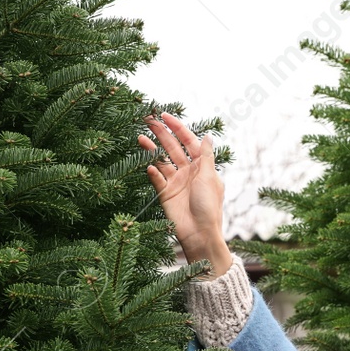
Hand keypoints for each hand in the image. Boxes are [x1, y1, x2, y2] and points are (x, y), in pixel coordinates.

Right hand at [138, 112, 231, 274]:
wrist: (200, 234)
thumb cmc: (209, 206)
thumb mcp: (209, 177)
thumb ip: (205, 156)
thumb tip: (208, 136)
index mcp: (201, 167)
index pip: (188, 141)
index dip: (178, 128)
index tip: (165, 116)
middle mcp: (188, 172)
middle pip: (172, 148)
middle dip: (161, 133)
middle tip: (147, 120)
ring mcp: (175, 183)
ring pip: (161, 161)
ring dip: (151, 149)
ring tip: (140, 138)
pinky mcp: (165, 194)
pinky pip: (156, 179)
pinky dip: (152, 172)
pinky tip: (148, 166)